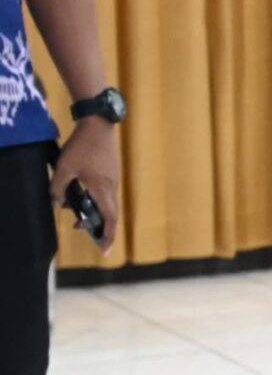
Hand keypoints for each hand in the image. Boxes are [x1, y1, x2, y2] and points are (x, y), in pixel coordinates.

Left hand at [50, 118, 120, 252]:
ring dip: (98, 214)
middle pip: (111, 214)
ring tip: (80, 218)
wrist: (98, 124)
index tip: (105, 250)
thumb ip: (58, 188)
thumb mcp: (64, 168)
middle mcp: (111, 187)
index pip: (109, 218)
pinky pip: (106, 193)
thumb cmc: (82, 146)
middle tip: (91, 237)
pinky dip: (98, 202)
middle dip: (102, 228)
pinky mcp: (111, 172)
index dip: (108, 236)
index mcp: (102, 189)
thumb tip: (55, 204)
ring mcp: (113, 179)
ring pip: (108, 203)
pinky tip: (83, 197)